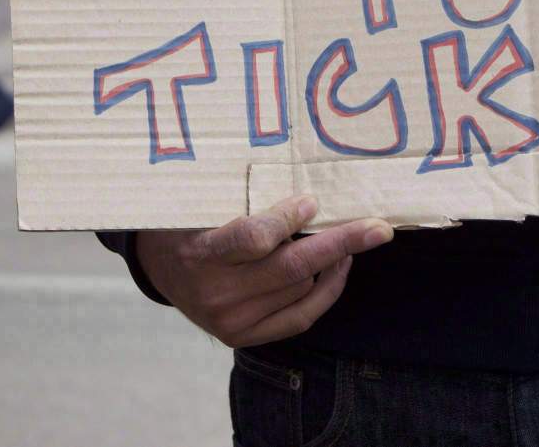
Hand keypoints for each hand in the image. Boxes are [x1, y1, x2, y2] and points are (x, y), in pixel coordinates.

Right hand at [136, 196, 392, 347]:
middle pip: (291, 269)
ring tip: (346, 238)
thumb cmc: (191, 221)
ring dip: (330, 261)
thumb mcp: (206, 202)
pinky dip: (326, 291)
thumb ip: (250, 203)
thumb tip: (312, 200)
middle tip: (379, 228)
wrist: (160, 266)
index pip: (254, 238)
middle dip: (341, 244)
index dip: (288, 219)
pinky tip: (339, 267)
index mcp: (200, 253)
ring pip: (302, 288)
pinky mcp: (243, 337)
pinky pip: (301, 317)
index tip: (312, 201)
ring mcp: (231, 321)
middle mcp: (215, 294)